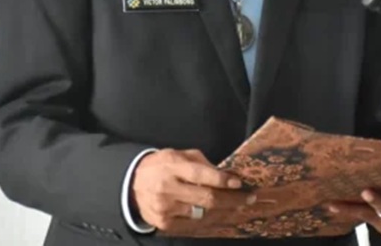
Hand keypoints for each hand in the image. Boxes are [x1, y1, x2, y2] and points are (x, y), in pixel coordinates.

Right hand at [130, 148, 255, 230]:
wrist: (132, 184)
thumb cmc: (162, 165)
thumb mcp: (179, 155)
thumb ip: (202, 164)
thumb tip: (227, 175)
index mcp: (172, 166)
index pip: (201, 175)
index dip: (222, 180)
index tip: (239, 183)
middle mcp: (168, 188)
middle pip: (206, 198)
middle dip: (232, 199)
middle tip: (249, 198)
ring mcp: (166, 208)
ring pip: (203, 214)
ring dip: (224, 211)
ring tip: (238, 207)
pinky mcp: (164, 223)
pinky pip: (193, 225)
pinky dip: (209, 221)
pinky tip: (220, 216)